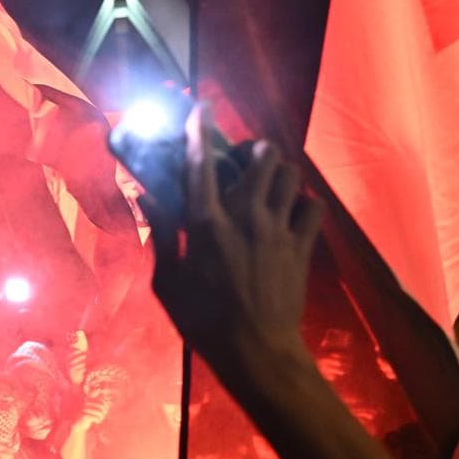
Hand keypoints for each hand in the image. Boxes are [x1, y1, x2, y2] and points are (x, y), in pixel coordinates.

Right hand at [138, 106, 324, 372]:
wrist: (255, 352)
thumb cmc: (203, 320)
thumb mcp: (168, 280)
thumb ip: (161, 233)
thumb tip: (147, 196)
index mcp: (206, 224)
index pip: (201, 163)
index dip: (200, 128)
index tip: (201, 106)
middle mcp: (245, 217)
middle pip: (261, 157)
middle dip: (252, 149)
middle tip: (242, 159)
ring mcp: (278, 230)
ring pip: (289, 174)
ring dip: (277, 171)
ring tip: (268, 180)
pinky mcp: (301, 247)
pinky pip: (312, 207)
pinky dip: (303, 203)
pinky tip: (292, 212)